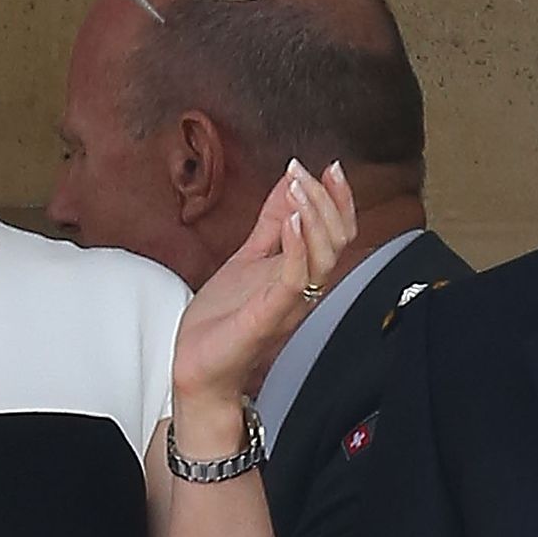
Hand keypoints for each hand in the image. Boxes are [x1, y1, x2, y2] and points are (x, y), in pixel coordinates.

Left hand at [171, 160, 355, 427]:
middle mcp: (303, 288)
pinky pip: (295, 280)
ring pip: (324, 257)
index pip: (338, 232)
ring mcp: (289, 303)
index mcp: (301, 274)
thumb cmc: (222, 323)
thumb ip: (270, 224)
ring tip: (299, 187)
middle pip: (339, 240)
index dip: (340, 198)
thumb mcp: (247, 258)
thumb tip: (287, 184)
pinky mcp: (269, 316)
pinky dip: (297, 247)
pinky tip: (290, 221)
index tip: (331, 167)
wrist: (197, 369)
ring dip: (314, 216)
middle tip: (308, 173)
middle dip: (327, 200)